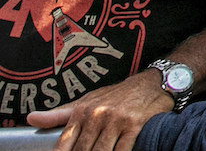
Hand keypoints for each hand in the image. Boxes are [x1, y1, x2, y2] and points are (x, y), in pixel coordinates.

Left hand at [23, 66, 172, 147]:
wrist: (151, 83)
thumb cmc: (116, 96)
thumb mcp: (86, 101)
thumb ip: (58, 115)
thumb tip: (31, 119)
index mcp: (82, 112)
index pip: (64, 144)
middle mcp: (97, 115)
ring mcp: (116, 120)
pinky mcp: (134, 125)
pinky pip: (121, 150)